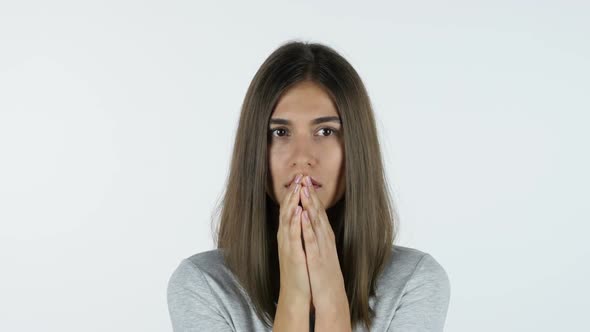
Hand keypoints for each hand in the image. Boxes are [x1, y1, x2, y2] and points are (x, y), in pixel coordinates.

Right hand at [276, 174, 310, 304]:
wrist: (296, 292)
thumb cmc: (299, 270)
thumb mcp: (298, 247)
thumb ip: (297, 232)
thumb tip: (301, 217)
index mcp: (288, 235)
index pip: (290, 209)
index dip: (294, 193)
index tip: (300, 178)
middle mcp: (286, 237)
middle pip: (287, 210)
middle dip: (293, 192)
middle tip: (298, 176)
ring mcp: (288, 245)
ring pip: (289, 219)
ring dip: (293, 203)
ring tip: (297, 187)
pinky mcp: (293, 254)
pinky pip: (294, 235)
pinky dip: (296, 223)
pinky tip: (299, 212)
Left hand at [299, 176, 348, 314]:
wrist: (331, 297)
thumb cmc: (325, 276)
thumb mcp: (323, 253)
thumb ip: (320, 239)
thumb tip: (315, 227)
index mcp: (325, 238)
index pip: (319, 213)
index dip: (312, 197)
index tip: (306, 182)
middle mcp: (325, 240)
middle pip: (318, 213)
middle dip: (311, 195)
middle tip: (304, 177)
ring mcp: (322, 248)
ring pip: (315, 222)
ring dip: (310, 205)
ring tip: (304, 189)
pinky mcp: (316, 257)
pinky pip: (311, 239)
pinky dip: (307, 226)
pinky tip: (303, 214)